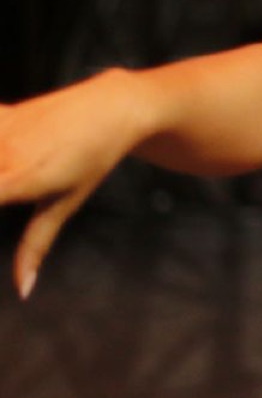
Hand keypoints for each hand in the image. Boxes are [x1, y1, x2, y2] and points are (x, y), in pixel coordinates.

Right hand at [0, 71, 146, 298]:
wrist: (114, 107)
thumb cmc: (94, 160)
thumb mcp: (65, 204)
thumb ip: (36, 246)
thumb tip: (23, 290)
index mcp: (17, 181)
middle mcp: (3, 152)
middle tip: (10, 195)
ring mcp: (1, 129)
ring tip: (11, 187)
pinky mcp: (2, 113)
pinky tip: (5, 158)